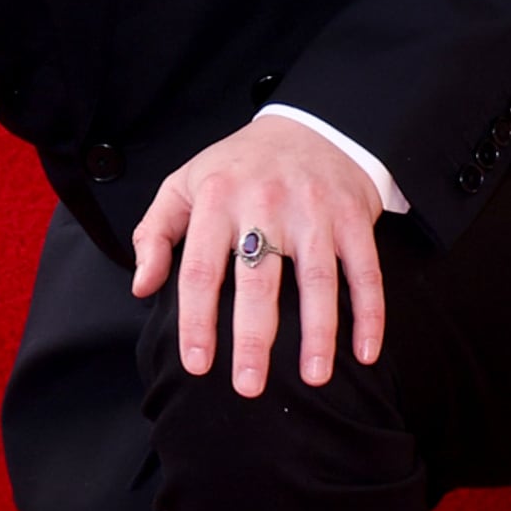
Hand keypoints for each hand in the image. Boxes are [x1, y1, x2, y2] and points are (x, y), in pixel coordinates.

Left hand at [130, 117, 384, 395]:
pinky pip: (365, 270)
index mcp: (218, 199)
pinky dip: (369, 313)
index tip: (197, 365)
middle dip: (253, 338)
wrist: (309, 125)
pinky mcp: (354, 216)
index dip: (197, 321)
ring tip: (313, 378)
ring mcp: (314, 210)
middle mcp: (265, 204)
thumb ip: (155, 233)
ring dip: (318, 332)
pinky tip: (364, 352)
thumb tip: (142, 287)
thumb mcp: (184, 184)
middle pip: (258, 281)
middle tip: (249, 386)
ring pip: (316, 279)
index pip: (201, 270)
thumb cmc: (238, 166)